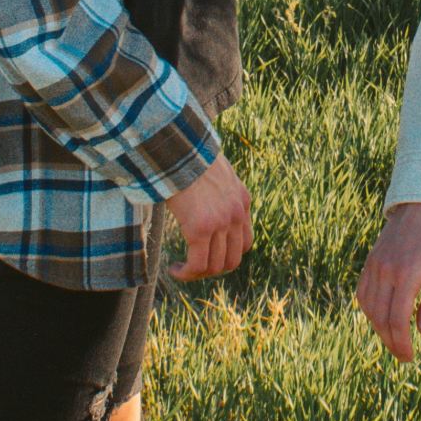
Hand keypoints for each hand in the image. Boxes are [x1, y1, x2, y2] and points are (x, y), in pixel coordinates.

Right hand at [164, 154, 251, 282]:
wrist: (179, 147)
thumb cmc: (188, 156)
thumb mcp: (214, 172)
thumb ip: (217, 189)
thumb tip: (203, 197)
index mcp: (242, 200)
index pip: (245, 242)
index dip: (226, 254)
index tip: (207, 254)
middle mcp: (237, 214)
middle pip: (233, 259)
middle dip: (213, 268)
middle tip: (193, 266)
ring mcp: (221, 223)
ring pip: (215, 266)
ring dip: (197, 273)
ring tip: (181, 269)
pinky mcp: (200, 228)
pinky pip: (197, 265)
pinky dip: (186, 273)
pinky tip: (174, 269)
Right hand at [357, 203, 420, 361]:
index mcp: (408, 273)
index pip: (398, 319)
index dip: (402, 343)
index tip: (409, 357)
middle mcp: (386, 270)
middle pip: (381, 317)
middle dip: (391, 341)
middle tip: (403, 355)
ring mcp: (375, 265)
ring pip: (368, 308)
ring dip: (379, 328)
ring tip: (394, 340)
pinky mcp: (370, 262)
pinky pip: (363, 293)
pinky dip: (369, 311)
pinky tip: (381, 320)